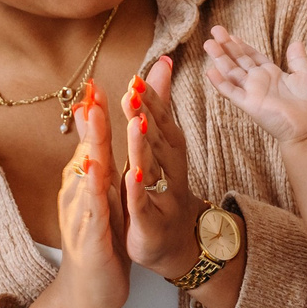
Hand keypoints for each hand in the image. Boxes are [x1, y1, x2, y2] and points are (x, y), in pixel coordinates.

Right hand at [49, 82, 129, 307]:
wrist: (89, 290)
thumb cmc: (96, 237)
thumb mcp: (99, 193)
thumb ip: (94, 156)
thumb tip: (88, 118)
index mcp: (83, 183)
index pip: (89, 141)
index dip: (94, 113)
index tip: (97, 82)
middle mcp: (77, 195)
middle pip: (85, 151)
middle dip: (91, 121)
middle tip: (95, 90)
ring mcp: (80, 216)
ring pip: (87, 176)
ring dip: (93, 147)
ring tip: (98, 119)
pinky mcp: (90, 239)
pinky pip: (92, 211)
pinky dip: (95, 190)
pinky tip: (99, 172)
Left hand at [123, 56, 200, 278]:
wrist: (174, 244)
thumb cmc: (164, 189)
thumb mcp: (160, 147)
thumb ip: (158, 107)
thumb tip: (163, 62)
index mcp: (169, 153)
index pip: (160, 121)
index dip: (151, 101)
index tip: (137, 78)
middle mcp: (170, 171)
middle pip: (158, 139)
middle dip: (147, 114)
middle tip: (134, 90)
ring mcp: (162, 197)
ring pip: (153, 168)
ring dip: (144, 146)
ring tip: (135, 122)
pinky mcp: (150, 222)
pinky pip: (144, 204)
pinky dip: (138, 190)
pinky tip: (131, 174)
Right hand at [201, 24, 306, 145]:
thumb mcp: (305, 75)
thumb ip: (298, 59)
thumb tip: (296, 42)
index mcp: (271, 73)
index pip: (251, 56)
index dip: (240, 45)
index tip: (230, 35)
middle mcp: (258, 81)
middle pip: (238, 60)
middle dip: (226, 46)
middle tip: (215, 30)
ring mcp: (252, 92)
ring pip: (231, 72)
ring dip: (220, 59)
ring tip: (208, 44)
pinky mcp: (249, 104)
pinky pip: (231, 92)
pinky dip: (220, 82)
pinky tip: (210, 71)